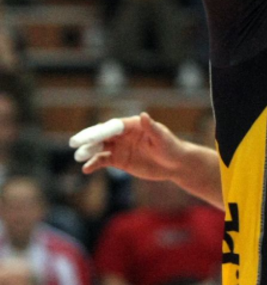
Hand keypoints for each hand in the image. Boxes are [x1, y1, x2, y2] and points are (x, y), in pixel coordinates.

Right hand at [70, 112, 187, 180]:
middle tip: (74, 142)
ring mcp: (120, 147)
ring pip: (100, 148)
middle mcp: (123, 135)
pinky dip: (94, 163)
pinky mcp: (119, 160)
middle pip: (102, 135)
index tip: (89, 136)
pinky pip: (103, 161)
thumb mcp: (162, 138)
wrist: (175, 164)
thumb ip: (151, 128)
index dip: (101, 130)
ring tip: (79, 156)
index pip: (113, 126)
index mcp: (133, 125)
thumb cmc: (171, 147)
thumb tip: (143, 115)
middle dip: (89, 138)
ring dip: (89, 151)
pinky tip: (87, 169)